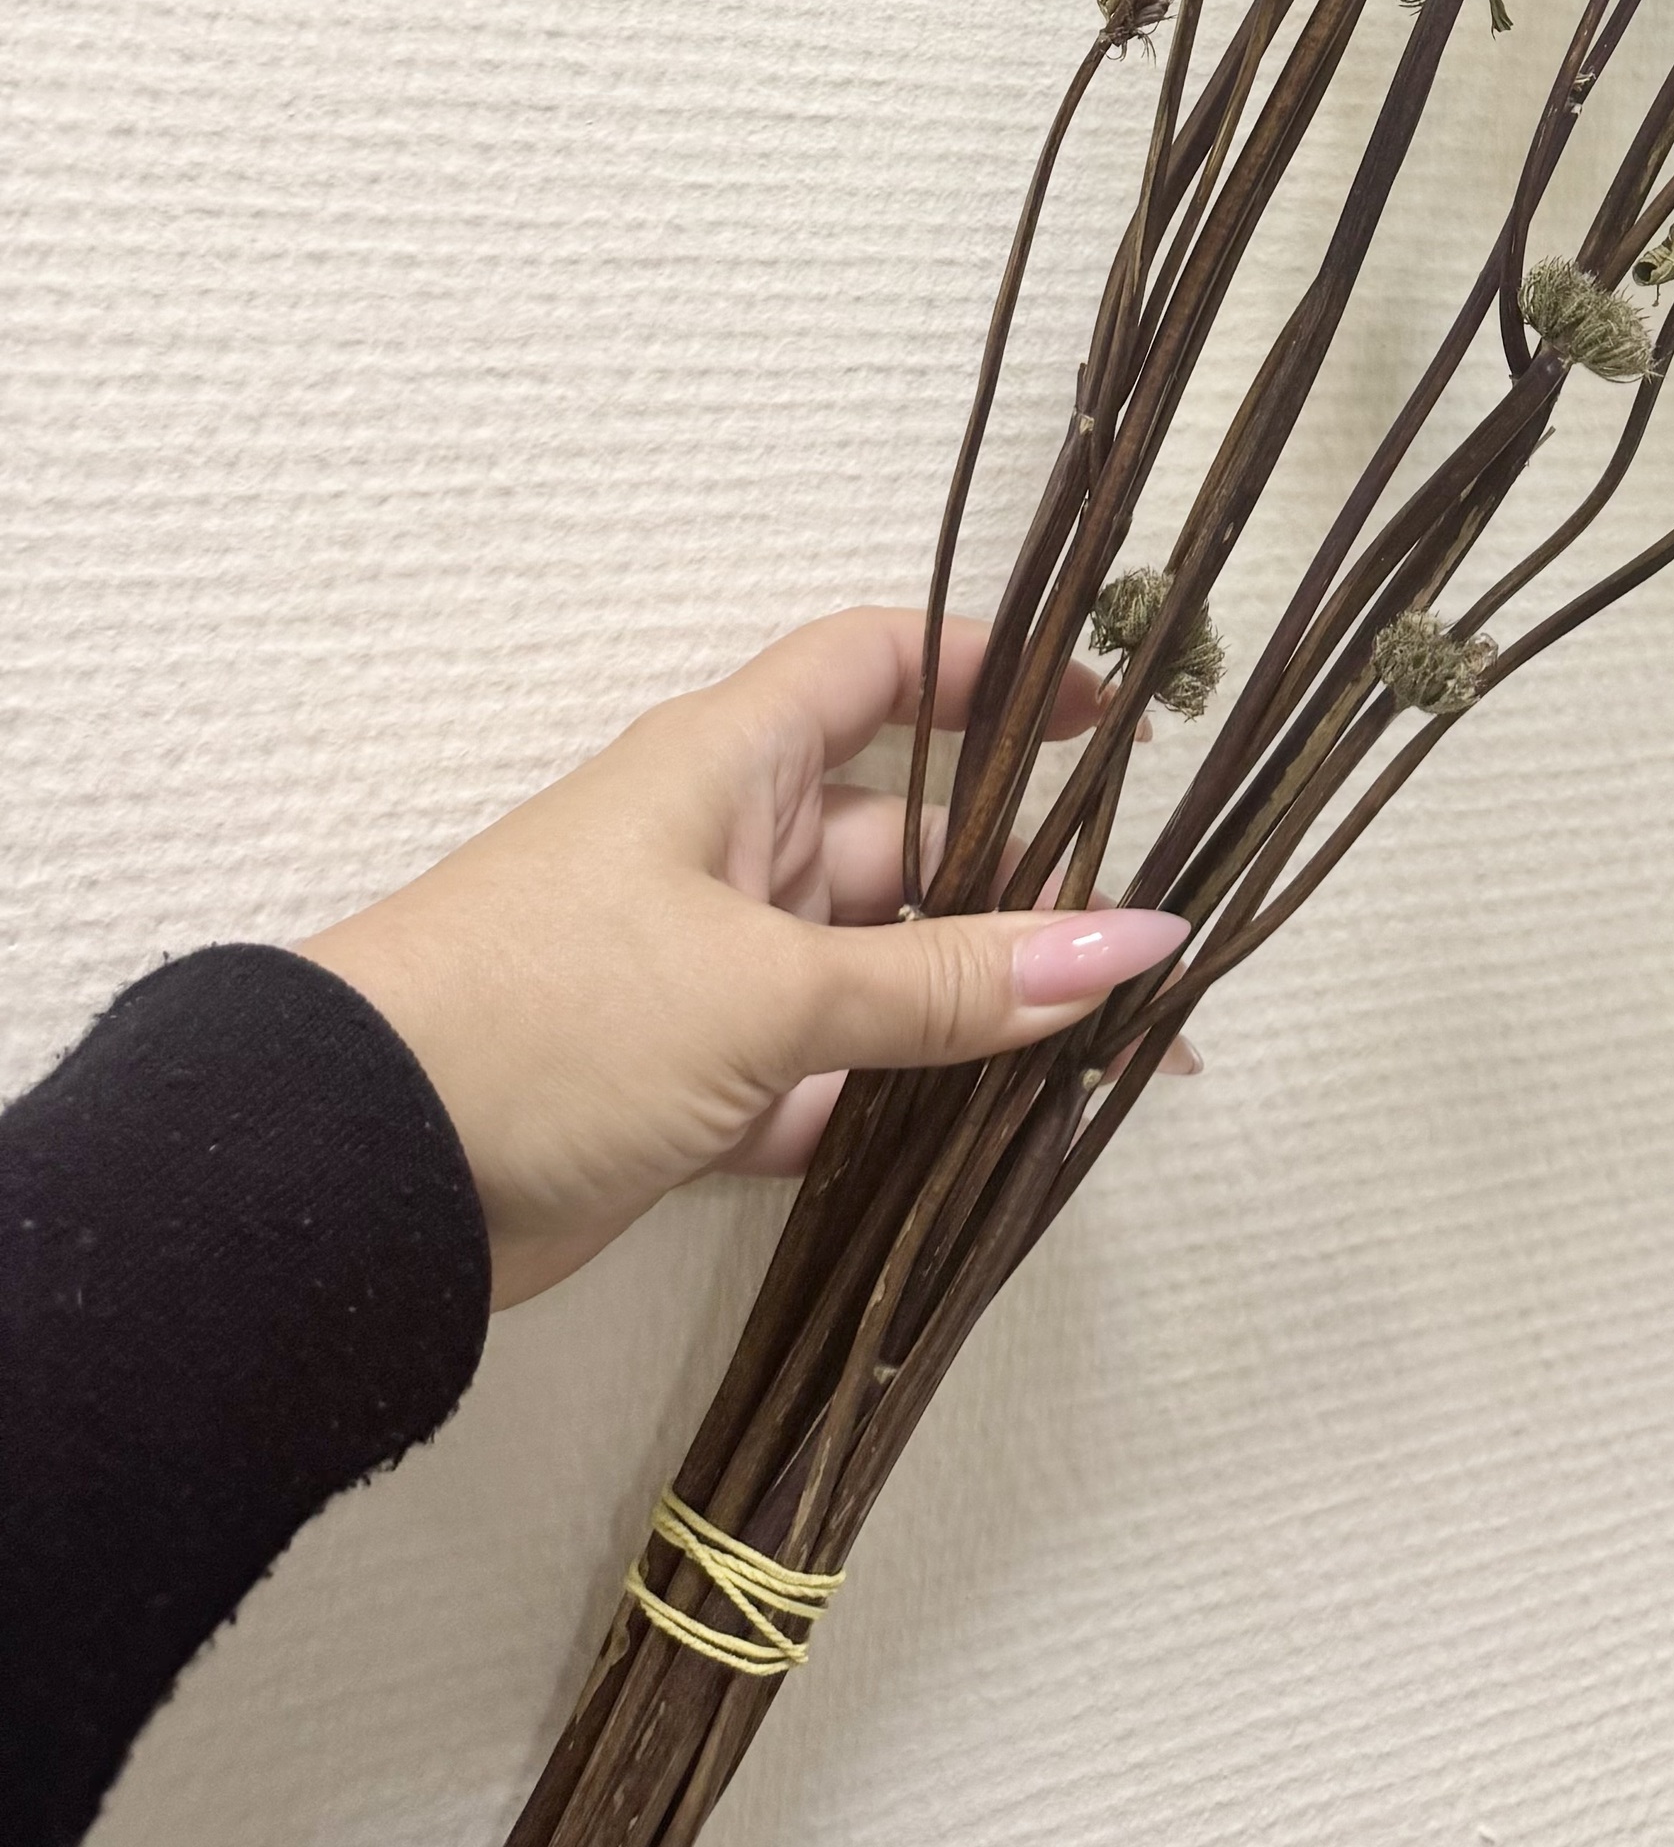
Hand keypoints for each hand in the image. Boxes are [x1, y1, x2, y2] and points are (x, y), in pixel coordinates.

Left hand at [304, 608, 1189, 1306]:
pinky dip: (897, 1103)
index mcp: (729, 764)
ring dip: (971, 1013)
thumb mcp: (771, 987)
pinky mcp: (690, 1085)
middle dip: (1017, 888)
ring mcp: (706, 971)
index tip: (1104, 712)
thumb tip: (1132, 943)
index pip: (878, 666)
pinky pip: (827, 1074)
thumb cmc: (549, 1016)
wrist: (359, 1179)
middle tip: (1141, 949)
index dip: (987, 670)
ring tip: (1104, 1059)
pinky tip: (991, 1142)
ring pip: (875, 970)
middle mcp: (724, 849)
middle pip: (902, 838)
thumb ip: (952, 981)